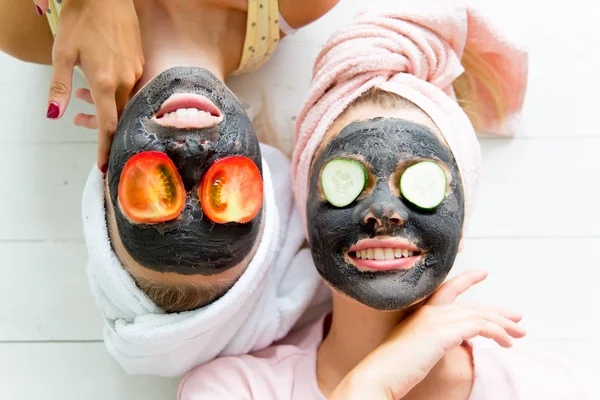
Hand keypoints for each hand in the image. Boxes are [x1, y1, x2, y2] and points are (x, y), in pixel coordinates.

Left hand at [35, 0, 143, 171]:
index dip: (105, 147)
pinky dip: (114, 90)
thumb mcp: (62, 52)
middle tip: (79, 122)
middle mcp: (125, 80)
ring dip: (105, 104)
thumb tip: (54, 114)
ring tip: (81, 95)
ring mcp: (135, 71)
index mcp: (105, 81)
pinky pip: (129, 85)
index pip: (108, 125)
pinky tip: (99, 78)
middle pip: (116, 115)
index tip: (104, 166)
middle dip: (99, 124)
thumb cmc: (82, 19)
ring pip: (123, 99)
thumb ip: (59, 86)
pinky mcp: (139, 62)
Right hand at [330, 271, 525, 399]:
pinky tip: (506, 342)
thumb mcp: (415, 348)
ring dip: (504, 324)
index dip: (467, 279)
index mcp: (420, 312)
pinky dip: (497, 332)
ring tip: (519, 334)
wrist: (379, 374)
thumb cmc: (393, 368)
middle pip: (472, 305)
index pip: (447, 288)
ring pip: (480, 315)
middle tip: (518, 318)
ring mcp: (436, 320)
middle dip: (498, 311)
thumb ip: (432, 340)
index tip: (483, 273)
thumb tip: (454, 343)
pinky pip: (480, 327)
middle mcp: (429, 311)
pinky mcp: (443, 331)